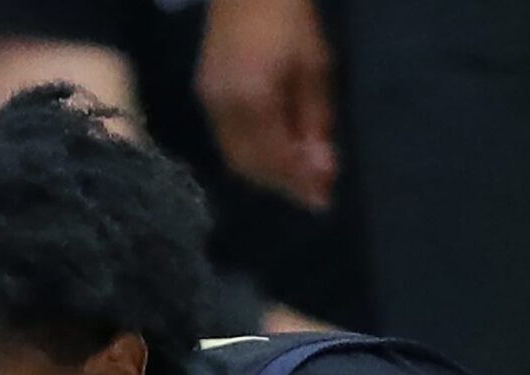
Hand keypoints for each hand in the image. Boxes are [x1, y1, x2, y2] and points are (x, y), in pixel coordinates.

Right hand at [195, 0, 337, 209]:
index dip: (299, 183)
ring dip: (266, 173)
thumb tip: (321, 172)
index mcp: (253, 102)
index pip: (275, 159)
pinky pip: (227, 141)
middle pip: (250, 167)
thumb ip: (315, 122)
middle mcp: (223, 111)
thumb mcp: (315, 69)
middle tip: (313, 190)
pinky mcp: (205, 97)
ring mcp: (209, 104)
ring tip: (297, 174)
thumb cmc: (291, 20)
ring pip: (235, 158)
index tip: (324, 200)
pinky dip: (252, 155)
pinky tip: (274, 150)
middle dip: (282, 183)